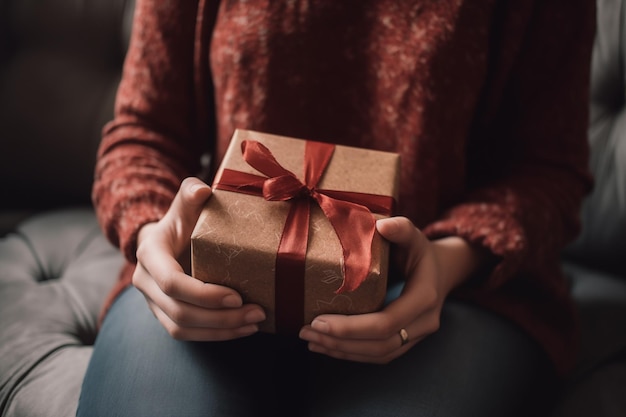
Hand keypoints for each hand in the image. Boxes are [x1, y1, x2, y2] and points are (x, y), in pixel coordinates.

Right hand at [132, 177, 265, 340]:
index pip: (171, 283)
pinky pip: (186, 334)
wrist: (166, 238)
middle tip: (256, 312)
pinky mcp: (165, 315)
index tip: (237, 296)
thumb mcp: (186, 203)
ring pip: (181, 328)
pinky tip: (242, 330)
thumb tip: (203, 190)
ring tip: (254, 323)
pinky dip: (215, 336)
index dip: (204, 294)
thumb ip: (191, 193)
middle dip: (220, 318)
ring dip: (220, 331)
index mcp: (150, 254)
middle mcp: (145, 282)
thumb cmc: (183, 219)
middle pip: (179, 311)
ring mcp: (152, 302)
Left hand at [299, 216, 488, 363]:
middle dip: (340, 342)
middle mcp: (424, 322)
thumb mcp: (414, 235)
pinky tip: (326, 346)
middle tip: (307, 331)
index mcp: (424, 297)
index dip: (352, 327)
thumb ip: (400, 228)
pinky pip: (379, 354)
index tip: (319, 321)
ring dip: (342, 351)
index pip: (386, 322)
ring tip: (311, 340)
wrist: (440, 270)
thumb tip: (381, 225)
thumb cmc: (420, 251)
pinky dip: (351, 353)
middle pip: (380, 345)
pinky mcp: (406, 341)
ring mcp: (416, 335)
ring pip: (379, 354)